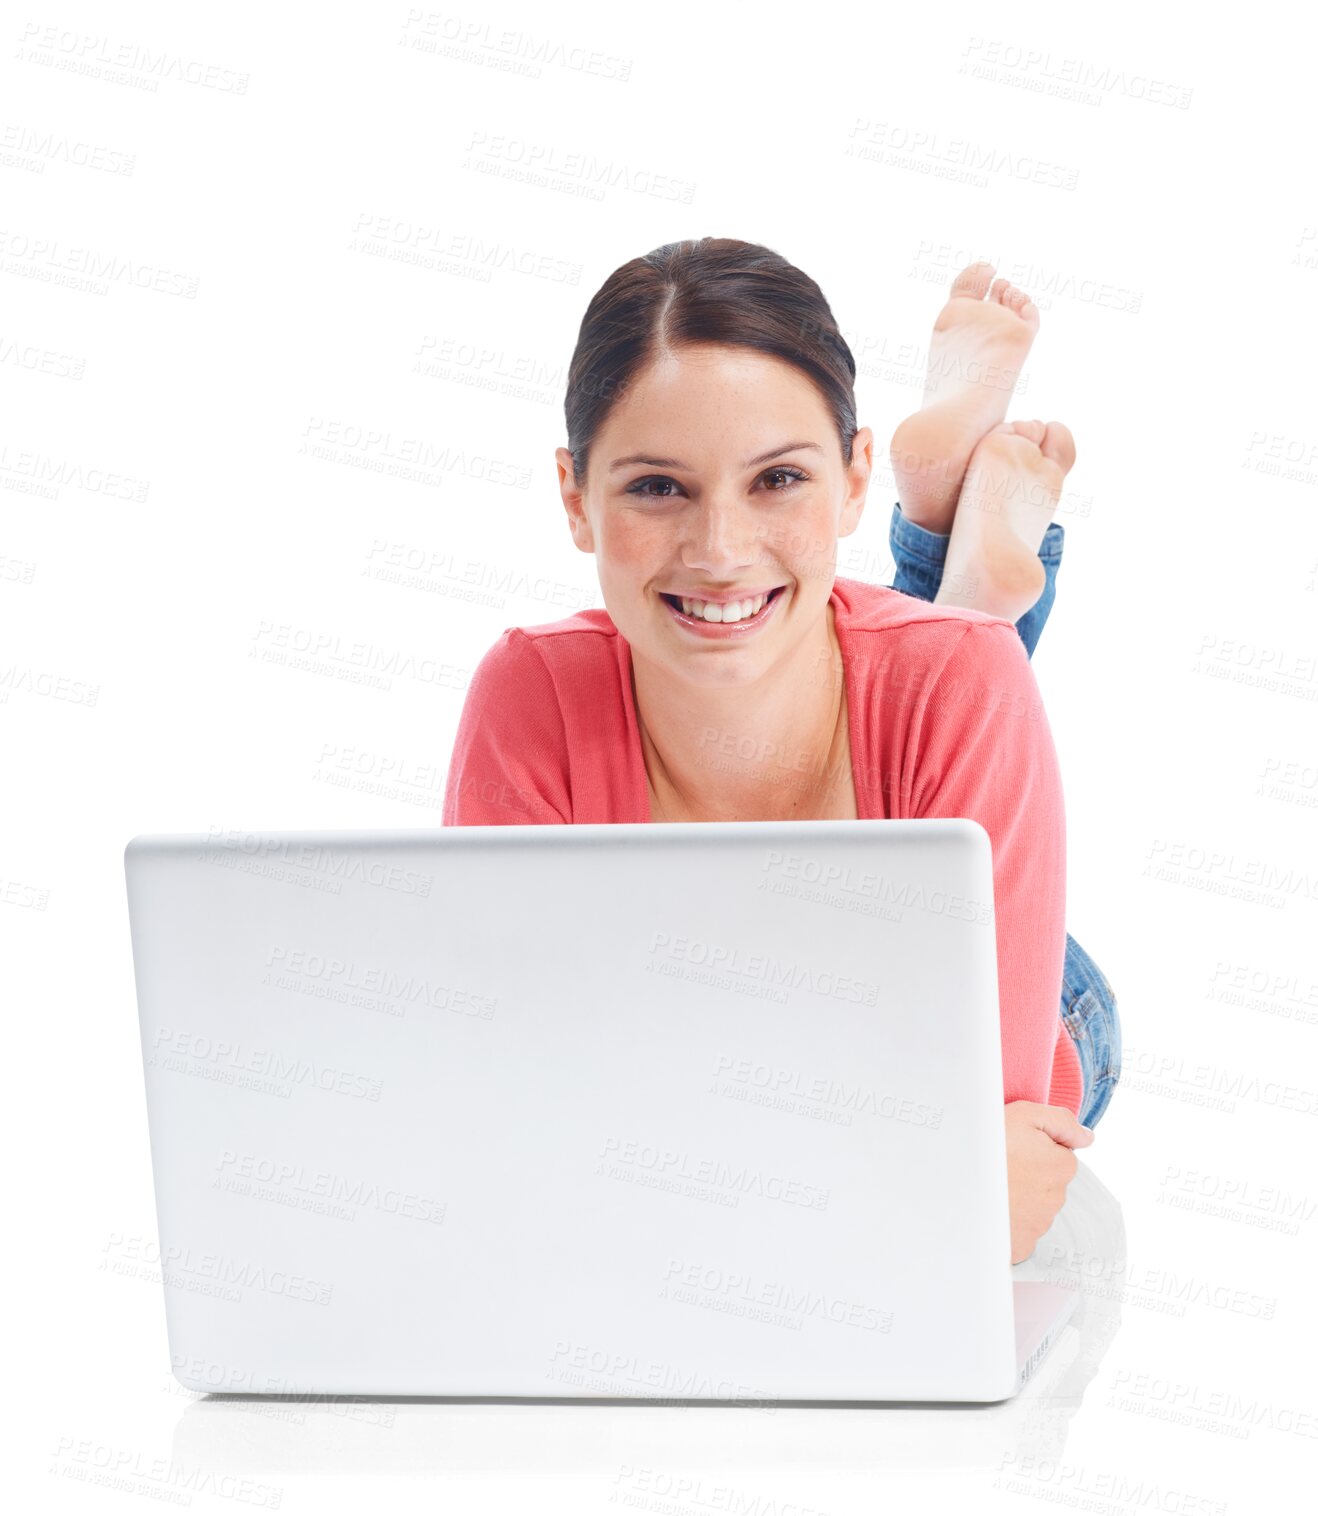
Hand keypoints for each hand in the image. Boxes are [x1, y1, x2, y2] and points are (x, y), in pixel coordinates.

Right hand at [1004, 1100, 1093, 1263]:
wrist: (953, 1180)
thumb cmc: (988, 1144)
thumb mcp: (1025, 1114)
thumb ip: (1062, 1122)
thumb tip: (1087, 1137)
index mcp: (1062, 1166)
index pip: (1060, 1156)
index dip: (1036, 1147)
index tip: (1014, 1146)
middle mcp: (1055, 1199)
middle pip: (1047, 1183)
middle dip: (1029, 1174)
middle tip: (1000, 1164)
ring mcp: (1038, 1226)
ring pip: (1033, 1208)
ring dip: (1017, 1198)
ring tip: (989, 1185)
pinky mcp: (1019, 1247)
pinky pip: (1019, 1233)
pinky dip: (1007, 1223)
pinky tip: (989, 1209)